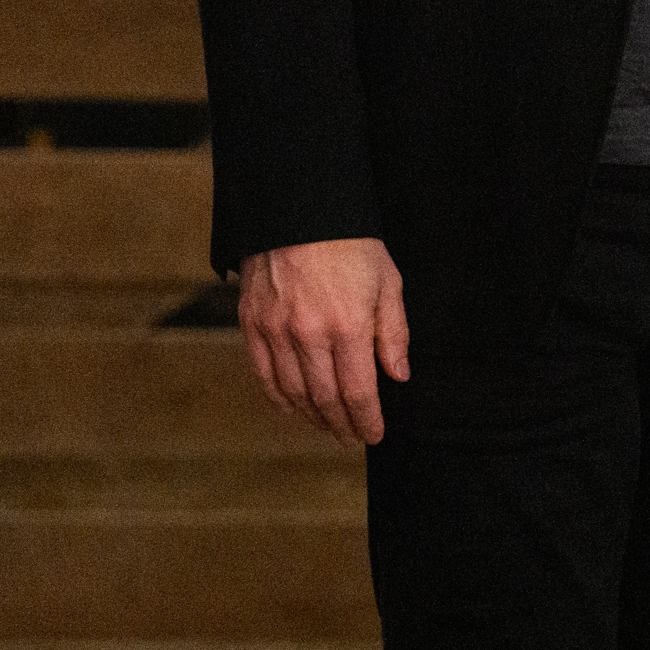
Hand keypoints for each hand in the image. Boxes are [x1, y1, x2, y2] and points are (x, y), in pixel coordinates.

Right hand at [238, 237, 408, 448]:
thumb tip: (397, 376)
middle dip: (341, 424)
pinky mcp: (252, 325)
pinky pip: (263, 375)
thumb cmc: (351, 245)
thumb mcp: (389, 282)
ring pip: (292, 392)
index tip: (374, 434)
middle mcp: (308, 335)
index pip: (359, 391)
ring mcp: (275, 331)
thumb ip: (394, 333)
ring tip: (327, 427)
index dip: (367, 420)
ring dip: (311, 417)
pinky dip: (278, 399)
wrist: (299, 211)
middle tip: (352, 437)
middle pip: (324, 398)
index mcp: (348, 325)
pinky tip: (293, 408)